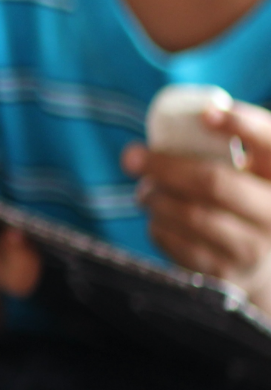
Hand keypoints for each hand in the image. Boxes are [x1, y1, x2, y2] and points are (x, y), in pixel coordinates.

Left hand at [127, 100, 270, 308]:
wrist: (263, 267)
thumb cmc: (248, 201)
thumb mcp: (254, 173)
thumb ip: (236, 146)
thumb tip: (198, 115)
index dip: (243, 126)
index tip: (207, 115)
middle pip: (213, 183)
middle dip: (165, 166)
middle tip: (132, 156)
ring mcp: (254, 249)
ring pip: (190, 214)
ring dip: (155, 196)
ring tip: (146, 190)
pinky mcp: (225, 273)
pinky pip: (177, 242)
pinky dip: (157, 224)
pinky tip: (158, 217)